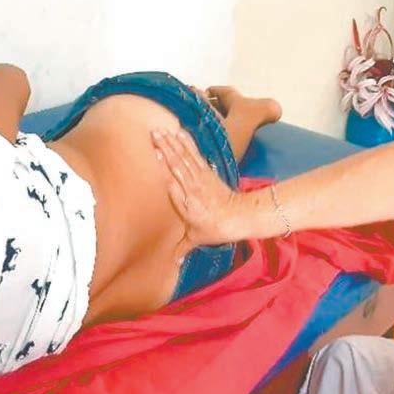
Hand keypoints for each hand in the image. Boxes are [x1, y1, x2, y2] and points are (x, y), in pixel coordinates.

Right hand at [152, 127, 243, 247]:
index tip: (155, 153)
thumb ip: (181, 248)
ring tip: (162, 129)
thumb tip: (174, 263)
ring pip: (185, 157)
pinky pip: (195, 155)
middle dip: (165, 148)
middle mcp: (193, 189)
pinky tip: (179, 132)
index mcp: (187, 205)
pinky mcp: (207, 172)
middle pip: (177, 165)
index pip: (173, 183)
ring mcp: (201, 178)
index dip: (165, 167)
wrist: (240, 217)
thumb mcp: (196, 239)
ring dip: (173, 142)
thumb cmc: (216, 229)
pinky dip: (187, 143)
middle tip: (153, 132)